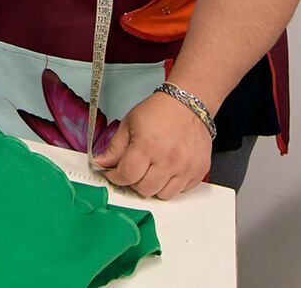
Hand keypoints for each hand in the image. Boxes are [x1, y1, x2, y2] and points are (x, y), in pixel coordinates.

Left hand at [95, 91, 211, 198]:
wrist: (188, 105)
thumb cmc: (158, 112)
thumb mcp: (129, 124)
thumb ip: (115, 147)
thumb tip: (102, 163)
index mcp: (148, 146)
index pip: (127, 175)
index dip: (116, 177)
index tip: (113, 174)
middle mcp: (169, 160)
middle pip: (145, 189)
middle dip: (134, 182)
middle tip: (133, 170)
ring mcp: (186, 167)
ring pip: (163, 195)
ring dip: (153, 186)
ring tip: (151, 170)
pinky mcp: (199, 171)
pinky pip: (181, 191)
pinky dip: (171, 185)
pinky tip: (167, 170)